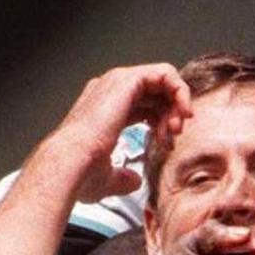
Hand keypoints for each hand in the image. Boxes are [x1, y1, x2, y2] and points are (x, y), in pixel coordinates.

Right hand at [49, 64, 193, 202]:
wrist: (72, 164)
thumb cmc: (82, 172)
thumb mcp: (107, 179)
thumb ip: (123, 178)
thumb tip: (134, 181)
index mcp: (105, 109)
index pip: (144, 105)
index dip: (162, 123)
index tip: (167, 146)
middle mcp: (110, 92)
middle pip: (155, 93)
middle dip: (172, 114)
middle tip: (174, 137)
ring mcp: (117, 82)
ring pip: (163, 80)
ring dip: (177, 104)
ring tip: (176, 129)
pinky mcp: (127, 79)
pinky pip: (165, 73)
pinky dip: (180, 91)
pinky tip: (182, 114)